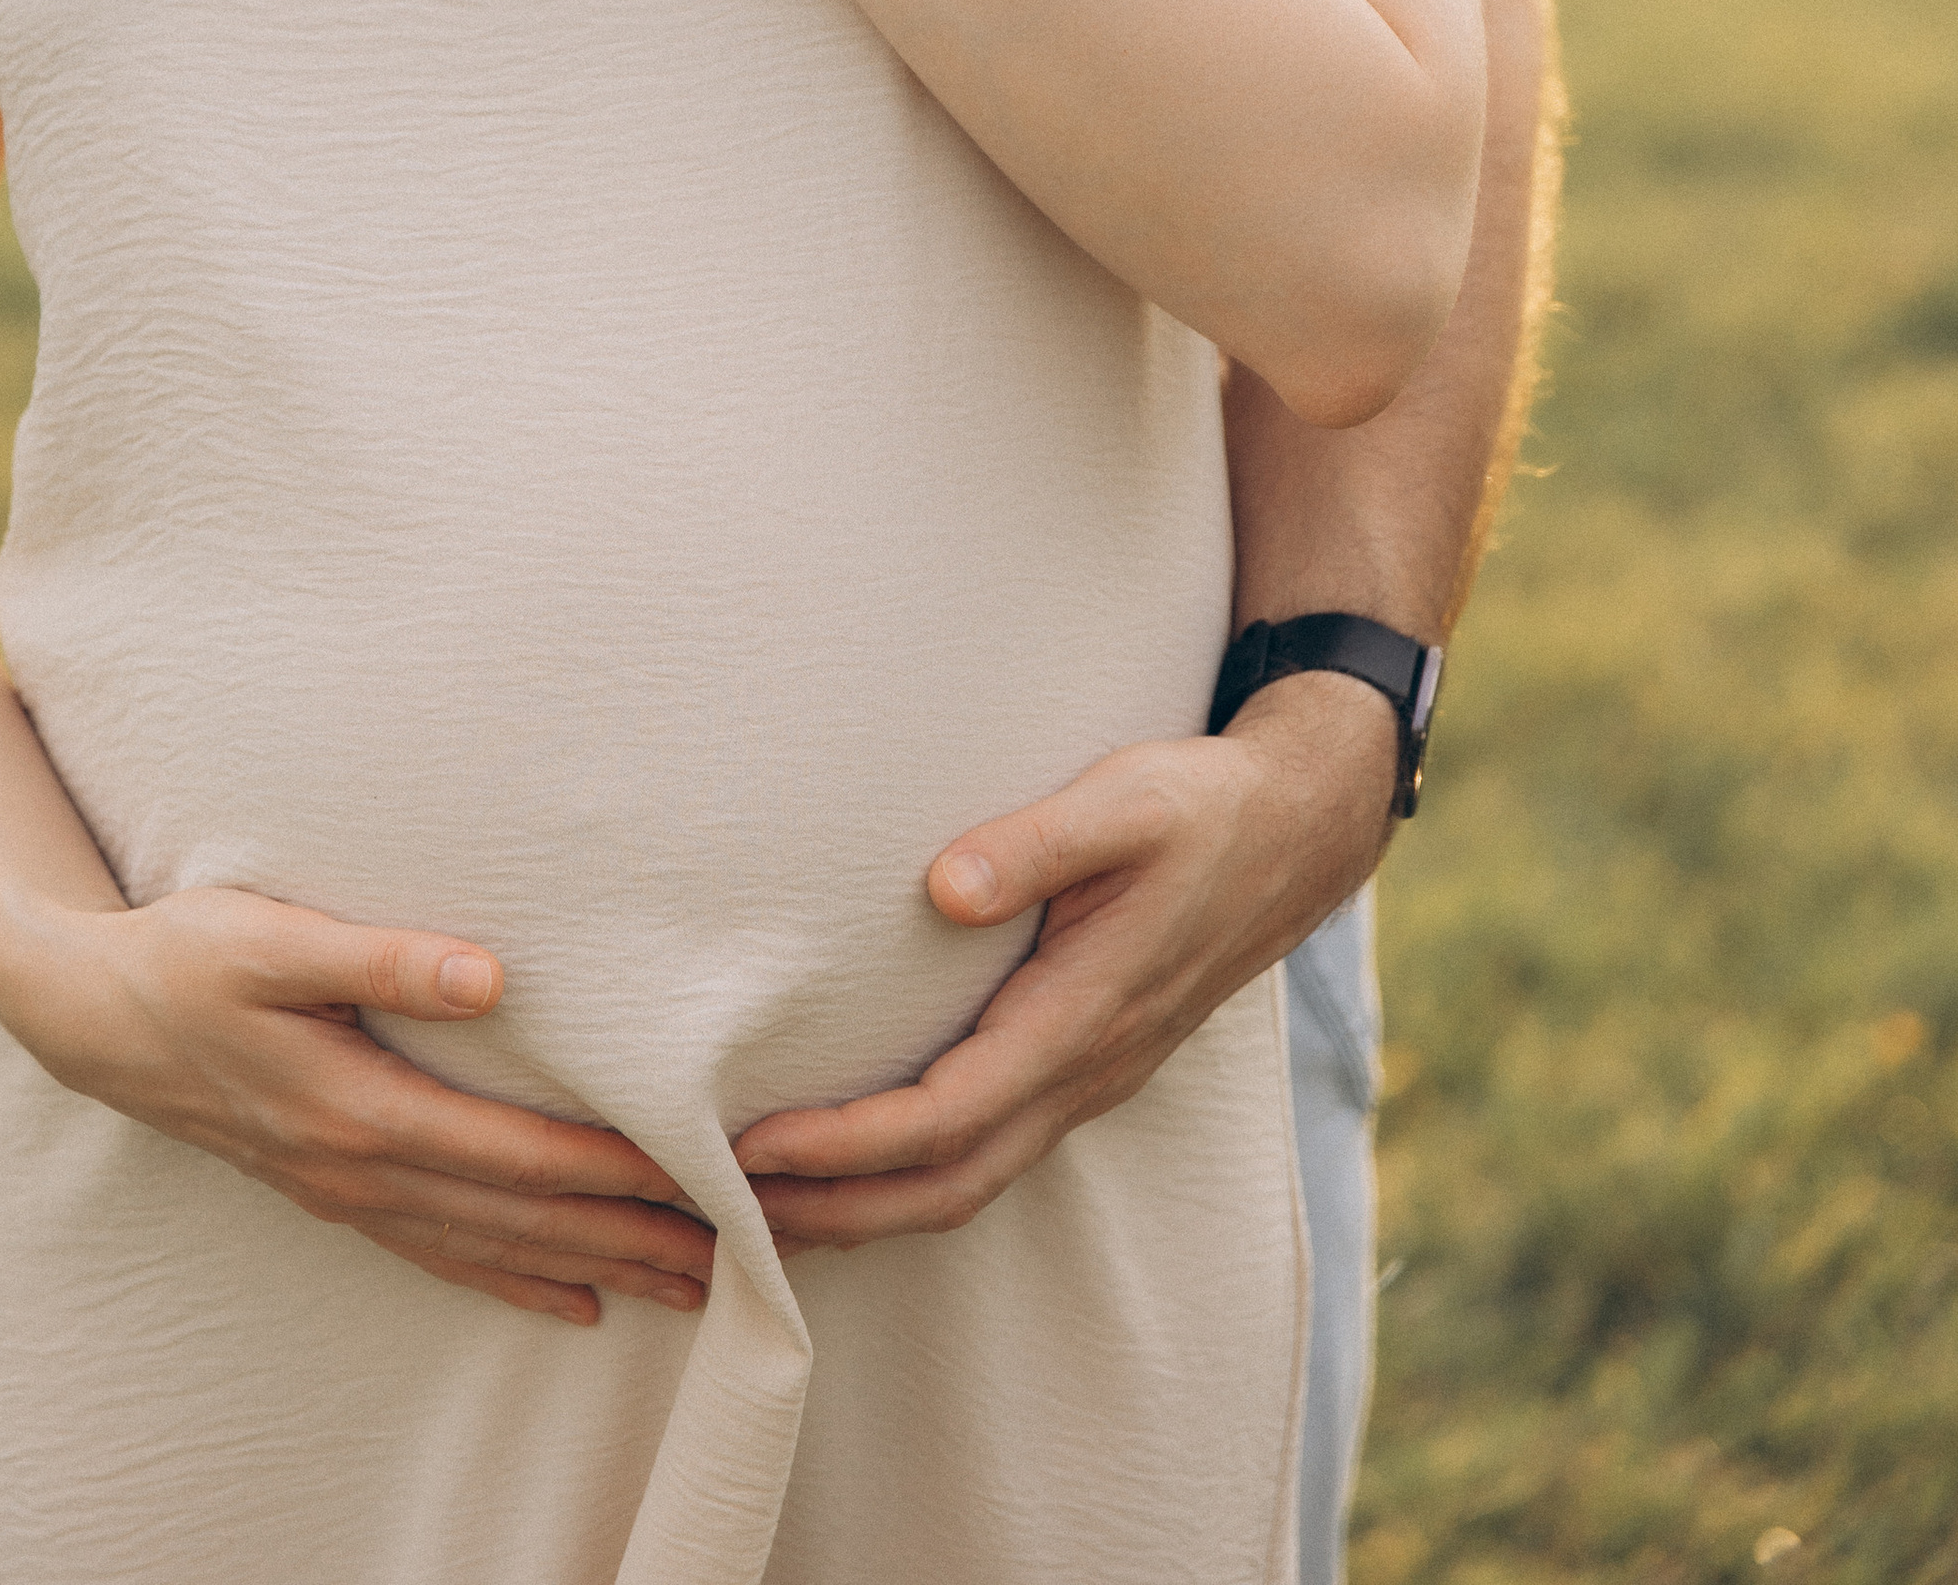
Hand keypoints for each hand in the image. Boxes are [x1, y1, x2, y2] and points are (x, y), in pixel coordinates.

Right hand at [0, 883, 716, 1323]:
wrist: (93, 1016)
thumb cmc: (185, 954)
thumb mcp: (270, 936)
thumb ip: (378, 956)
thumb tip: (487, 974)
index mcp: (361, 1111)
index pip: (518, 1155)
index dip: (613, 1171)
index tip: (704, 1179)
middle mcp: (363, 1170)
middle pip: (524, 1219)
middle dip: (634, 1238)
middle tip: (743, 1258)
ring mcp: (348, 1191)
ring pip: (494, 1249)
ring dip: (595, 1267)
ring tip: (690, 1288)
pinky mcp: (336, 1189)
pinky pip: (443, 1253)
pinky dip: (515, 1280)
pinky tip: (572, 1300)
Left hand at [732, 673, 1399, 1248]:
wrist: (1295, 828)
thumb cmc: (1200, 806)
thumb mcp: (1126, 800)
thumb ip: (1036, 842)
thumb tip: (943, 887)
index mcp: (1084, 1019)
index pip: (945, 1117)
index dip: (845, 1145)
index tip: (751, 1149)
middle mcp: (1084, 1073)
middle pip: (945, 1187)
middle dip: (832, 1213)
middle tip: (719, 1215)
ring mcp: (1086, 1080)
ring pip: (965, 1185)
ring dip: (862, 1211)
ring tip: (756, 1212)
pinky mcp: (1079, 1067)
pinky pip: (984, 1154)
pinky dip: (905, 1180)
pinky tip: (847, 1166)